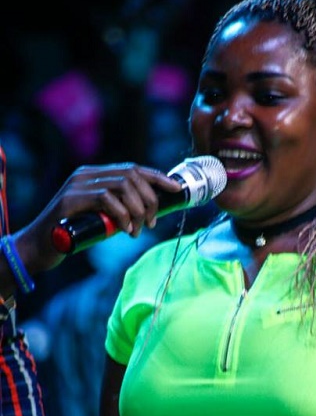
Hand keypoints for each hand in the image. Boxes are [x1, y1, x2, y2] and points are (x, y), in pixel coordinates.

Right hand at [15, 162, 182, 273]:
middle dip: (149, 200)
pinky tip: (125, 231)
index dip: (157, 177)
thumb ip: (120, 209)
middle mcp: (86, 174)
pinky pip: (106, 199)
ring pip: (123, 186)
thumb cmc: (75, 235)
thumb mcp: (103, 218)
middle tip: (151, 224)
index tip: (176, 190)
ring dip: (138, 210)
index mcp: (95, 175)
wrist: (40, 247)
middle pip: (132, 176)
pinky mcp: (70, 199)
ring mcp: (77, 185)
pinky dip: (122, 215)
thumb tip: (150, 211)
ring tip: (137, 231)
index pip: (133, 168)